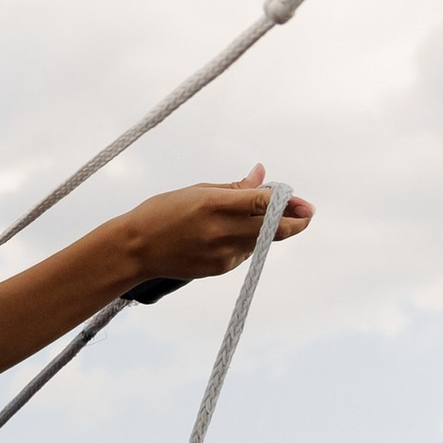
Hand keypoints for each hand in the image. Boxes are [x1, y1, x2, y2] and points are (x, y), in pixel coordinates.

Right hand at [129, 166, 315, 285]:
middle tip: (306, 211)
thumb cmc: (162, 212)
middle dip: (297, 221)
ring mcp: (222, 253)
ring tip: (261, 215)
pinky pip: (245, 252)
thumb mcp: (197, 190)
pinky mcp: (220, 268)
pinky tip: (230, 233)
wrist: (135, 250)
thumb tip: (262, 174)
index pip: (264, 202)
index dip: (288, 201)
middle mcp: (221, 230)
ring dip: (270, 228)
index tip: (300, 199)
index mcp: (214, 204)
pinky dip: (247, 240)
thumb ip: (234, 187)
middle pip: (275, 229)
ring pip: (262, 241)